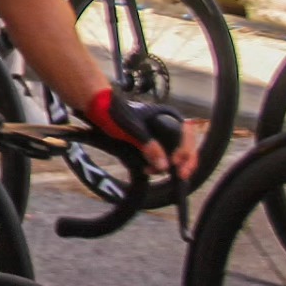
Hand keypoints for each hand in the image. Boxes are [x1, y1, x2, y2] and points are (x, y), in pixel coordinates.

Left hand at [82, 88, 197, 180]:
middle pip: (186, 146)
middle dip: (184, 162)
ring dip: (170, 166)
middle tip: (180, 175)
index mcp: (168, 116)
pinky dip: (159, 165)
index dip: (186, 150)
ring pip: (176, 154)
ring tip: (150, 170)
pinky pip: (163, 157)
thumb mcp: (132, 129)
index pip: (188, 134)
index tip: (176, 163)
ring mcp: (160, 136)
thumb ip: (149, 146)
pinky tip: (149, 169)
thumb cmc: (116, 114)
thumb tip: (165, 167)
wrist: (98, 110)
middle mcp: (168, 126)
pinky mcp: (151, 145)